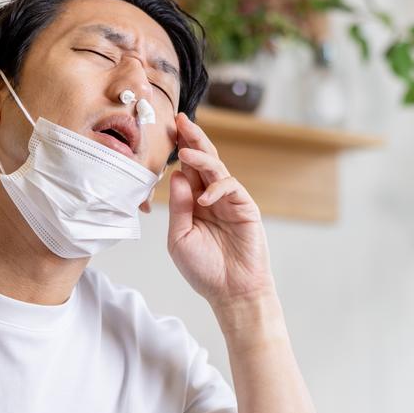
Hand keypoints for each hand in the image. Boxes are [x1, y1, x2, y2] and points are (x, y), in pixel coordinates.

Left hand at [167, 112, 273, 308]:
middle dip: (193, 138)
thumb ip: (178, 207)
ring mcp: (230, 201)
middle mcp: (212, 197)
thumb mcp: (179, 238)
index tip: (167, 129)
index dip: (178, 148)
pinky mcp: (246, 207)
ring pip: (217, 167)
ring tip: (185, 151)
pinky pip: (230, 187)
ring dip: (201, 156)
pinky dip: (216, 188)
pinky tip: (204, 198)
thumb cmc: (204, 270)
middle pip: (203, 159)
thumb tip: (177, 174)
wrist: (231, 292)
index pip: (186, 169)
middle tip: (181, 120)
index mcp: (193, 202)